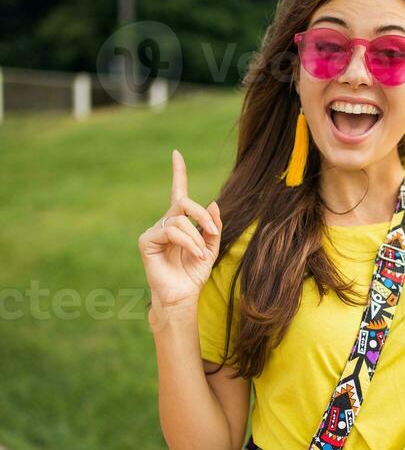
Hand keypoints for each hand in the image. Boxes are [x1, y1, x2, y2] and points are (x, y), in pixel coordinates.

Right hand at [137, 149, 222, 309]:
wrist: (182, 295)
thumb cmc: (194, 274)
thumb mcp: (211, 248)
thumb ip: (213, 226)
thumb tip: (213, 204)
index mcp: (180, 222)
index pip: (179, 193)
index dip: (178, 172)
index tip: (176, 153)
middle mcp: (166, 223)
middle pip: (184, 202)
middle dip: (202, 215)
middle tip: (212, 232)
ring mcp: (155, 231)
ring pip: (179, 220)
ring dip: (196, 237)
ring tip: (200, 254)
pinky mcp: (146, 241)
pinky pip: (171, 231)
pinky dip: (187, 242)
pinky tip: (194, 254)